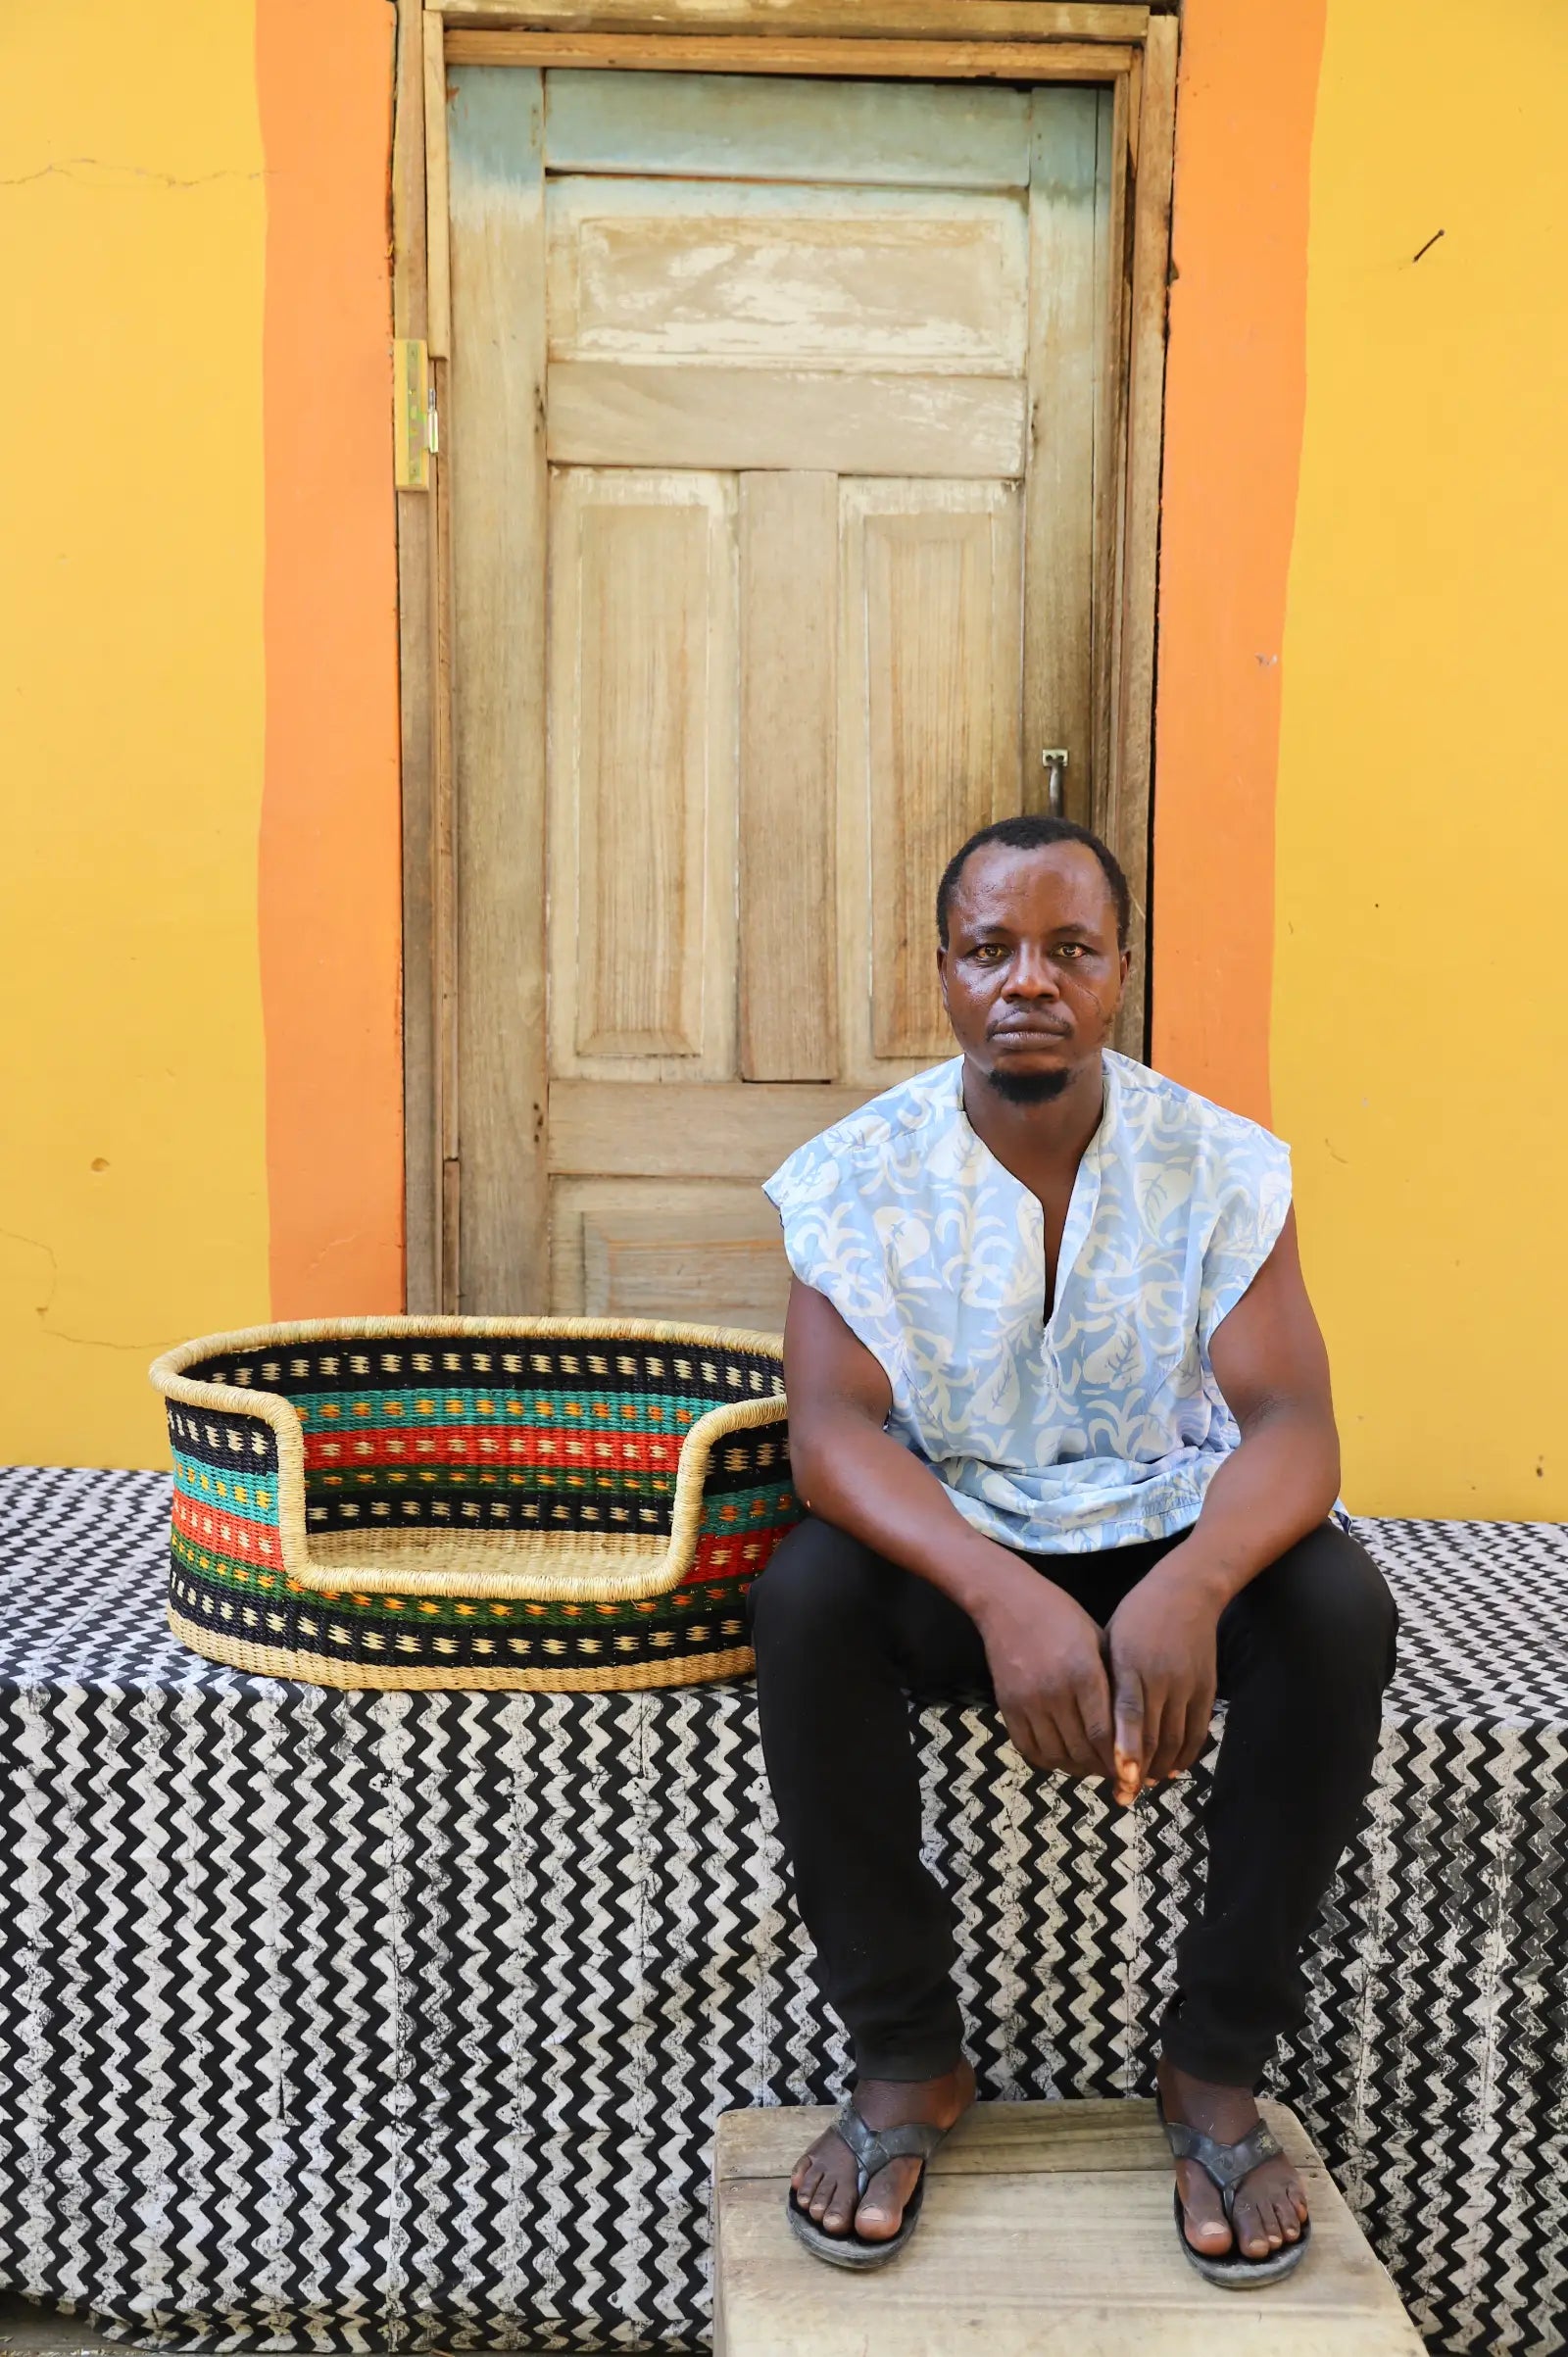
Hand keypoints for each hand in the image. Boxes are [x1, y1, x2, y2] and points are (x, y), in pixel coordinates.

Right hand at [973, 1563, 1115, 1781]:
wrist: (1008, 1602)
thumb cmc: (1061, 1617)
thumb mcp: (1097, 1641)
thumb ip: (1113, 1682)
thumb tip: (1133, 1727)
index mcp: (1084, 1673)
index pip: (1105, 1734)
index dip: (1119, 1759)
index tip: (1131, 1769)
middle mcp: (1055, 1691)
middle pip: (1082, 1750)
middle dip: (1101, 1768)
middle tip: (1115, 1772)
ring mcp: (1028, 1701)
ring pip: (1057, 1755)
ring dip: (1077, 1767)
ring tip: (1090, 1765)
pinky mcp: (1008, 1707)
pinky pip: (1029, 1749)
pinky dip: (1048, 1760)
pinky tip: (1062, 1756)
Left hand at [1104, 1547, 1220, 1803]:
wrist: (1188, 1591)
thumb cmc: (1137, 1615)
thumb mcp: (1112, 1640)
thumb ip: (1104, 1680)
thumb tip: (1090, 1723)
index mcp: (1131, 1663)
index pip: (1127, 1716)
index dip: (1123, 1751)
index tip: (1117, 1779)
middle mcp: (1161, 1677)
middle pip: (1153, 1737)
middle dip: (1137, 1771)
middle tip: (1121, 1794)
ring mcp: (1187, 1684)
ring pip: (1175, 1740)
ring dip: (1159, 1768)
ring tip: (1141, 1785)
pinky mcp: (1206, 1689)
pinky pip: (1197, 1732)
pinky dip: (1184, 1755)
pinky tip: (1170, 1769)